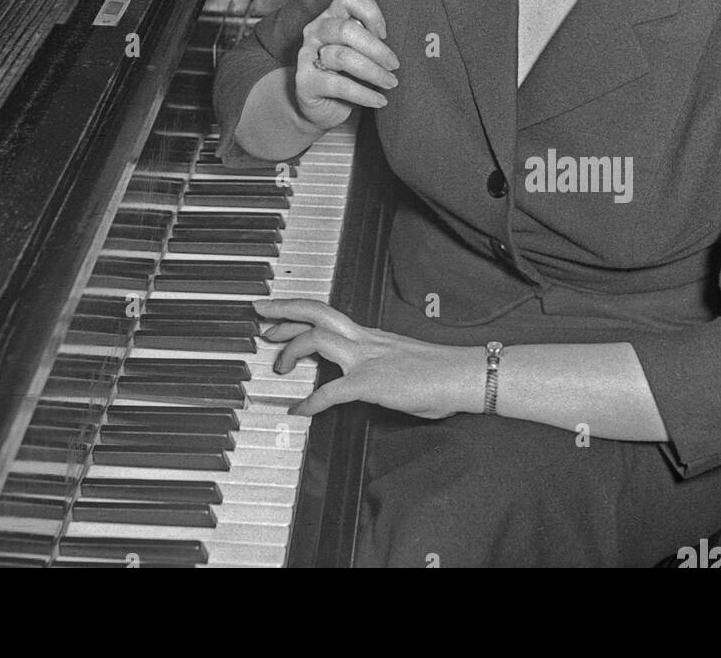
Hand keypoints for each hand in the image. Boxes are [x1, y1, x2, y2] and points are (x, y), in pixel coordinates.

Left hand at [255, 298, 479, 419]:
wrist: (462, 373)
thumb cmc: (438, 372)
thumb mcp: (399, 361)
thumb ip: (376, 363)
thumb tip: (359, 376)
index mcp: (369, 335)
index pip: (326, 314)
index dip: (297, 310)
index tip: (277, 311)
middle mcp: (364, 340)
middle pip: (316, 313)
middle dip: (284, 310)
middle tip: (259, 313)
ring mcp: (366, 360)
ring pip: (318, 338)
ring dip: (292, 350)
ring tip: (276, 366)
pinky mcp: (371, 383)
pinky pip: (332, 391)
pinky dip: (312, 401)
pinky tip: (300, 411)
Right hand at [294, 0, 399, 130]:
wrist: (321, 108)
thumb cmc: (346, 74)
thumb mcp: (360, 52)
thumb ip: (371, 39)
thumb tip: (401, 38)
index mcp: (331, 17)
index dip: (370, 12)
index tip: (385, 33)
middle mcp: (316, 31)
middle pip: (346, 30)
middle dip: (376, 49)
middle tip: (394, 65)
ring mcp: (306, 55)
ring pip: (342, 57)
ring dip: (373, 71)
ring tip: (390, 83)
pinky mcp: (305, 81)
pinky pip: (338, 85)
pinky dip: (364, 94)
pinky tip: (379, 100)